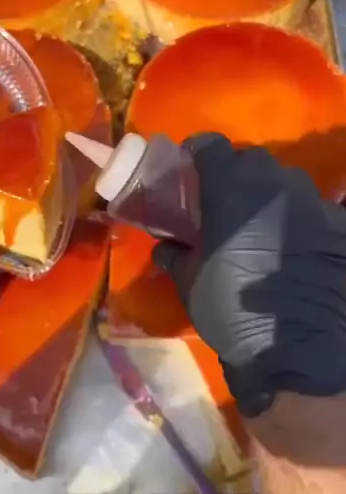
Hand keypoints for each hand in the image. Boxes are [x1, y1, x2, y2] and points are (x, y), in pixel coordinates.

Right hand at [154, 133, 345, 415]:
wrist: (297, 350)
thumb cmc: (231, 310)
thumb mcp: (189, 284)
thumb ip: (175, 254)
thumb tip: (165, 244)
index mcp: (231, 188)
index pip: (209, 143)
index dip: (197, 153)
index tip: (189, 170)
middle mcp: (275, 184)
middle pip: (251, 160)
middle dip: (236, 175)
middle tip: (226, 204)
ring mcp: (313, 203)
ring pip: (288, 182)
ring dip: (272, 196)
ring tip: (264, 227)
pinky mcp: (340, 227)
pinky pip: (316, 211)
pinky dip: (304, 222)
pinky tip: (298, 248)